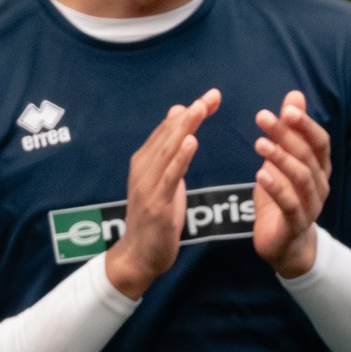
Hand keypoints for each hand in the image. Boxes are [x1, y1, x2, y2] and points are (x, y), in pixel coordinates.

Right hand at [104, 92, 220, 300]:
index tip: (211, 96)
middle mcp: (143, 169)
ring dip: (185, 127)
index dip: (189, 111)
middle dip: (191, 114)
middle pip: (168, 135)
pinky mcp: (156, 204)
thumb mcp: (163, 179)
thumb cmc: (153, 217)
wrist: (138, 256)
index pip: (168, 129)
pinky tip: (191, 141)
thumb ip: (169, 148)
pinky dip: (180, 157)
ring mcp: (148, 186)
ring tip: (201, 108)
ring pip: (168, 150)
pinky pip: (170, 176)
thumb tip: (179, 113)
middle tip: (211, 96)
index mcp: (144, 161)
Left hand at [252, 88, 330, 276]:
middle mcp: (320, 185)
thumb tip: (294, 95)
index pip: (320, 141)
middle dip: (286, 135)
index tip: (287, 107)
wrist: (285, 245)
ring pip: (301, 178)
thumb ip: (290, 130)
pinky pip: (289, 205)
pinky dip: (276, 188)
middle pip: (307, 156)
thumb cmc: (283, 197)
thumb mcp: (283, 160)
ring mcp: (311, 206)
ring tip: (259, 144)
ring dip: (280, 159)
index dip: (306, 124)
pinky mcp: (295, 225)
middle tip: (262, 117)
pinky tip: (260, 174)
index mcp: (319, 168)